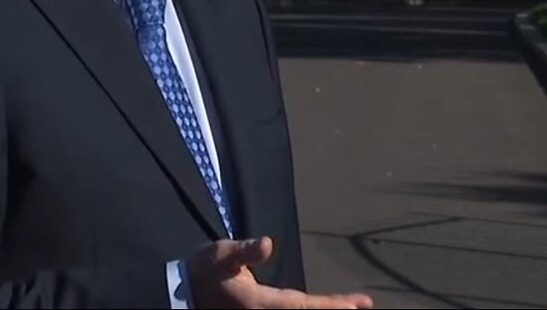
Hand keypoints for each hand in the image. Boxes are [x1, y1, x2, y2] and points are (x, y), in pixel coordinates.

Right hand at [187, 237, 373, 308]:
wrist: (181, 295)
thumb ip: (244, 251)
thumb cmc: (203, 271)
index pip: (303, 306)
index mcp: (259, 303)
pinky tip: (321, 307)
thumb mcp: (220, 255)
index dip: (331, 307)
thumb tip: (268, 242)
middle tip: (364, 305)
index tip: (357, 305)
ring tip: (352, 307)